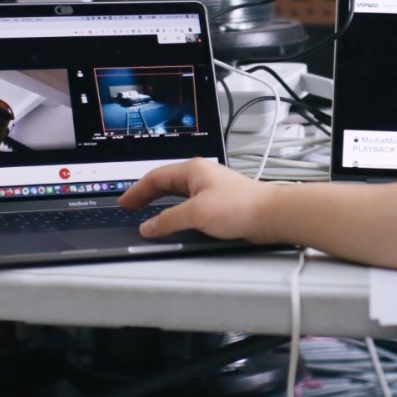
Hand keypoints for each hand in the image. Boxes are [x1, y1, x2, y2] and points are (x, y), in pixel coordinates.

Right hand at [120, 158, 278, 242]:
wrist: (271, 215)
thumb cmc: (241, 206)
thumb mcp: (196, 213)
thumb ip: (168, 220)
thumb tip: (148, 226)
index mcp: (193, 170)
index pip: (155, 177)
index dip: (137, 190)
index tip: (125, 202)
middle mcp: (201, 176)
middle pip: (165, 183)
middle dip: (146, 195)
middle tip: (131, 206)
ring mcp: (211, 189)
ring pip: (177, 194)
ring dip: (160, 203)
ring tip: (148, 213)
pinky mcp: (219, 204)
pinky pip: (189, 204)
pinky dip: (176, 211)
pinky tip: (175, 220)